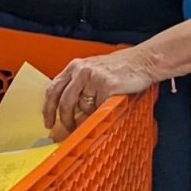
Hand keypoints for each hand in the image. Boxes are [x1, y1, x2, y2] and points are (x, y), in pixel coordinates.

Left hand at [42, 51, 156, 135]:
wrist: (142, 61)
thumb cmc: (120, 68)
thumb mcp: (93, 72)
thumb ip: (79, 87)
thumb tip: (69, 113)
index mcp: (75, 67)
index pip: (53, 89)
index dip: (48, 108)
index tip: (48, 121)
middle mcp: (81, 71)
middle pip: (64, 101)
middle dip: (64, 119)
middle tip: (67, 129)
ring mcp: (94, 78)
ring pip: (84, 107)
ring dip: (90, 113)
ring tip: (99, 108)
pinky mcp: (107, 86)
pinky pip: (100, 108)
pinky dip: (104, 110)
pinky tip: (110, 102)